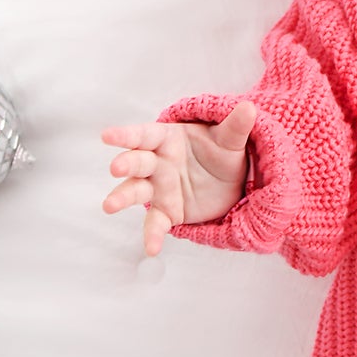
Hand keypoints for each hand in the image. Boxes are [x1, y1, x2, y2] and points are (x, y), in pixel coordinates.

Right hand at [99, 100, 257, 256]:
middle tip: (116, 168)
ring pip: (136, 191)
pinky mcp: (167, 211)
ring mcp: (159, 188)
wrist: (230, 181)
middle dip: (126, 164)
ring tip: (109, 205)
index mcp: (167, 139)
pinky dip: (152, 235)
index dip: (126, 134)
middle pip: (137, 161)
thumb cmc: (221, 152)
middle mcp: (157, 163)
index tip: (107, 135)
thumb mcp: (231, 140)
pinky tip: (151, 249)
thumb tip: (249, 107)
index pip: (144, 135)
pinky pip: (156, 223)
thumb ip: (236, 126)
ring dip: (122, 197)